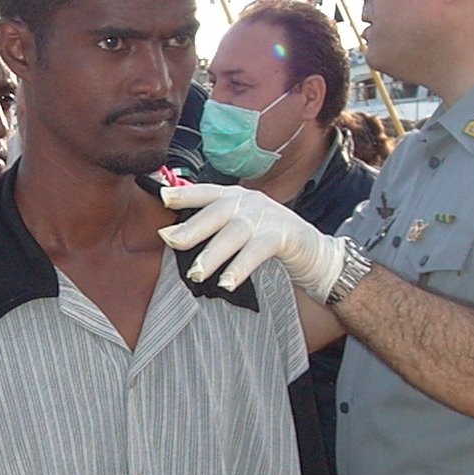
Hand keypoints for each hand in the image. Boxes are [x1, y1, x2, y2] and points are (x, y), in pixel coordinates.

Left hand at [158, 184, 344, 302]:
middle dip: (192, 226)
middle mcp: (248, 202)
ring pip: (234, 233)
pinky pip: (257, 251)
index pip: (205, 192)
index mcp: (234, 197)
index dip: (184, 193)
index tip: (161, 196)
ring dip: (214, 253)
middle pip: (216, 211)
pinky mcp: (282, 236)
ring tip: (196, 273)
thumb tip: (174, 238)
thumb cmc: (268, 240)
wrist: (312, 251)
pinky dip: (240, 267)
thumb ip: (213, 228)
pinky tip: (227, 283)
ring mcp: (266, 217)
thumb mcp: (239, 228)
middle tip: (169, 240)